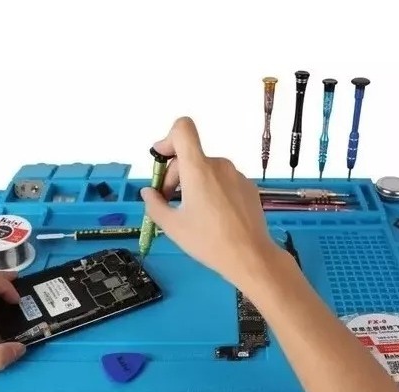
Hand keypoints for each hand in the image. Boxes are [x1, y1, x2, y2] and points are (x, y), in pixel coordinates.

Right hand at [140, 117, 280, 286]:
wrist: (250, 256)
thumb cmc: (208, 241)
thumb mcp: (172, 226)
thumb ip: (154, 205)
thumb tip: (148, 193)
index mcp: (198, 169)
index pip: (183, 129)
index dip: (167, 138)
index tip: (160, 159)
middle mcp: (219, 165)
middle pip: (190, 156)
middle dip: (174, 175)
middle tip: (169, 203)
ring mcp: (236, 175)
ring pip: (206, 170)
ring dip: (193, 184)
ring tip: (192, 213)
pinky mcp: (248, 187)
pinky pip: (223, 181)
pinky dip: (212, 190)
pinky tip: (214, 216)